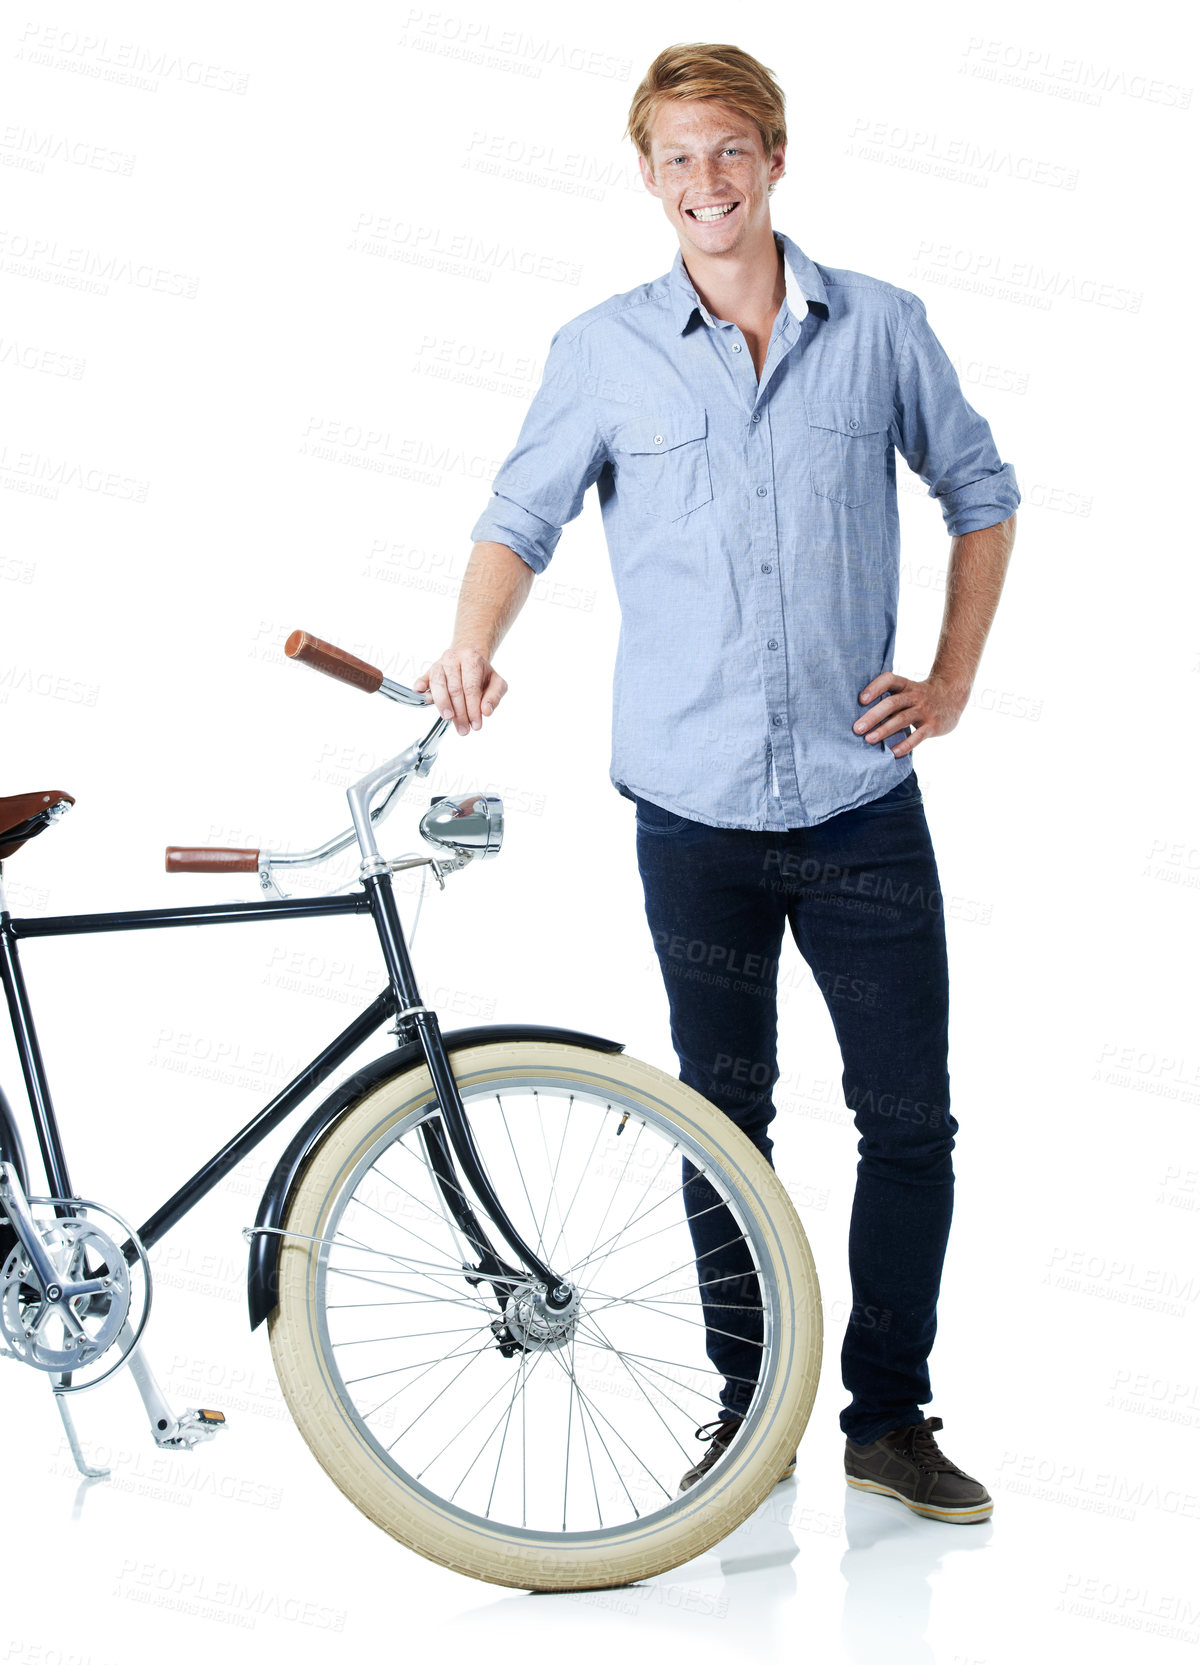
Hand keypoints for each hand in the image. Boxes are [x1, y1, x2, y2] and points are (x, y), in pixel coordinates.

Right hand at [412, 647, 507, 736]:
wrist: (468, 660)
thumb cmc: (482, 674)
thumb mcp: (497, 683)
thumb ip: (494, 697)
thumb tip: (486, 711)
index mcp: (471, 658)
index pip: (471, 687)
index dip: (473, 708)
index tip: (476, 725)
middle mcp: (453, 658)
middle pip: (454, 688)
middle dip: (459, 712)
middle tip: (464, 729)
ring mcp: (439, 664)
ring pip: (438, 685)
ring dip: (443, 705)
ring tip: (449, 719)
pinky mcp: (429, 671)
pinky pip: (423, 678)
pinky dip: (421, 686)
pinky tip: (421, 695)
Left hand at [853, 671, 968, 756]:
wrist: (953, 696)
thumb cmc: (920, 696)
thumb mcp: (907, 690)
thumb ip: (889, 698)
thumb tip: (859, 714)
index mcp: (906, 685)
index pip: (889, 680)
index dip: (875, 688)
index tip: (861, 700)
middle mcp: (915, 696)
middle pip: (892, 703)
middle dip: (873, 716)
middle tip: (857, 728)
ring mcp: (925, 711)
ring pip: (902, 719)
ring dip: (884, 730)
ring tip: (869, 739)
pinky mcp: (933, 725)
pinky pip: (918, 736)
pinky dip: (906, 744)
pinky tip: (893, 752)